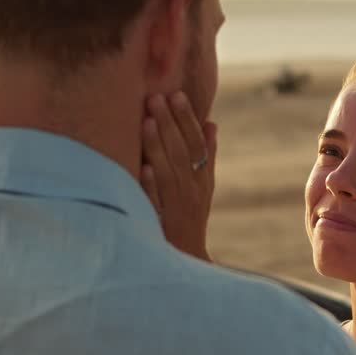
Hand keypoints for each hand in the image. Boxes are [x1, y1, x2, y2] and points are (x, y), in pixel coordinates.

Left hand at [141, 91, 217, 261]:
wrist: (188, 259)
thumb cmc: (191, 218)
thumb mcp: (205, 187)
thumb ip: (208, 156)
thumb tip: (211, 124)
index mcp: (203, 179)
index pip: (197, 144)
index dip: (187, 119)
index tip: (176, 95)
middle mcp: (193, 191)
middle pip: (183, 153)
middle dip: (170, 124)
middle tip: (156, 97)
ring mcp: (177, 207)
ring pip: (170, 172)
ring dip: (159, 147)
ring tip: (148, 121)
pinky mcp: (162, 223)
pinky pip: (157, 202)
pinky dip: (152, 185)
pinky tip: (144, 167)